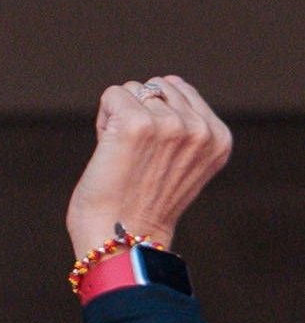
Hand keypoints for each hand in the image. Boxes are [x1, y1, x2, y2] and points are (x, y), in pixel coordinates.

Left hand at [68, 76, 230, 257]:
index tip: (151, 154)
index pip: (180, 90)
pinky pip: (113, 95)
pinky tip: (108, 150)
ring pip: (132, 90)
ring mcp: (170, 124)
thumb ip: (188, 127)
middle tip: (134, 157)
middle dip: (137, 114)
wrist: (121, 240)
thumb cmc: (141, 206)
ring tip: (123, 155)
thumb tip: (171, 82)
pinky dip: (103, 119)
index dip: (155, 117)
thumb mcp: (184, 164)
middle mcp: (199, 128)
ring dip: (118, 118)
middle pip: (155, 88)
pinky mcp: (136, 123)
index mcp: (218, 137)